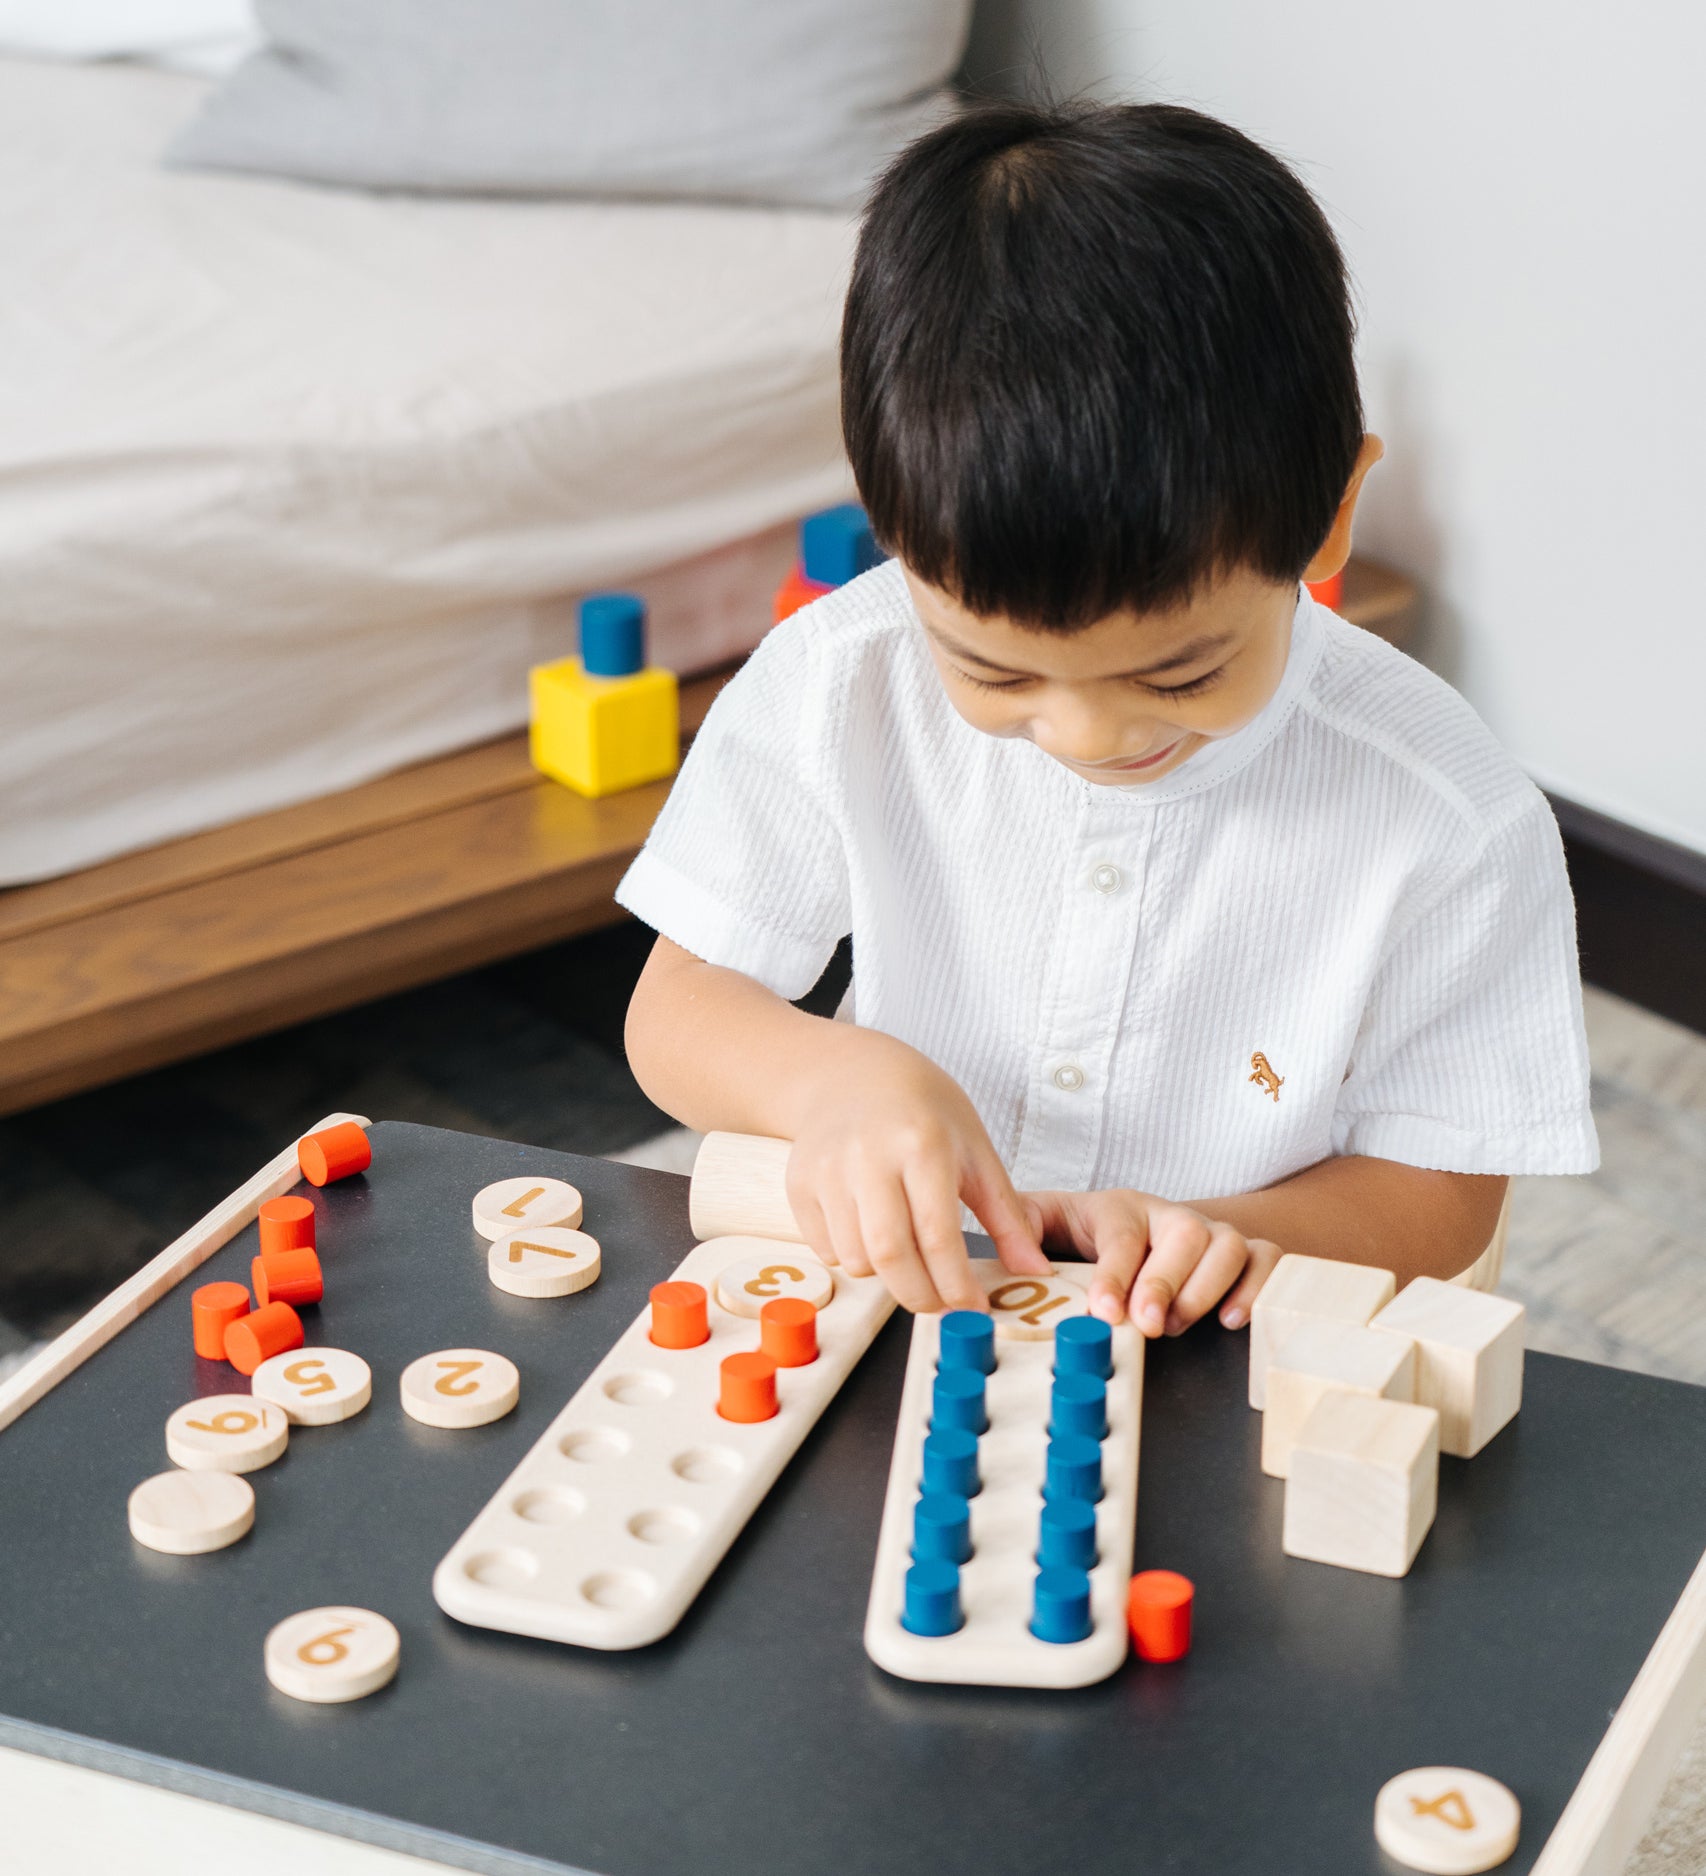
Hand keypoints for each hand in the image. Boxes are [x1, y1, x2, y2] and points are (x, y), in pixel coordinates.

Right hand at [783, 1033, 1050, 1314]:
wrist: (853, 1074)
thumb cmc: (922, 1109)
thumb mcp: (976, 1150)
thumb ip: (1007, 1215)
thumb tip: (1035, 1269)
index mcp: (921, 1145)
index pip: (938, 1238)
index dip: (957, 1286)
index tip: (973, 1307)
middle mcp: (868, 1158)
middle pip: (890, 1257)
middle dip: (921, 1296)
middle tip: (941, 1302)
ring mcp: (827, 1171)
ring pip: (856, 1259)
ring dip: (887, 1276)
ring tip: (908, 1253)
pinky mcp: (799, 1184)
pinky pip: (826, 1249)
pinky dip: (853, 1256)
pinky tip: (872, 1231)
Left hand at [1021, 1188, 1281, 1336]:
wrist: (1144, 1227)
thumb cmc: (1091, 1233)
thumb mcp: (1049, 1222)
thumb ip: (1023, 1227)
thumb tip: (1011, 1246)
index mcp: (1123, 1207)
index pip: (1123, 1234)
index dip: (1115, 1274)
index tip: (1104, 1310)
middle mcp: (1173, 1217)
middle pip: (1185, 1235)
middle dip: (1166, 1282)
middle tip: (1146, 1323)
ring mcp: (1214, 1233)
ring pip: (1228, 1247)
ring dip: (1206, 1289)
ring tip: (1175, 1324)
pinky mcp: (1247, 1253)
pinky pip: (1268, 1260)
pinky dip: (1258, 1287)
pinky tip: (1233, 1318)